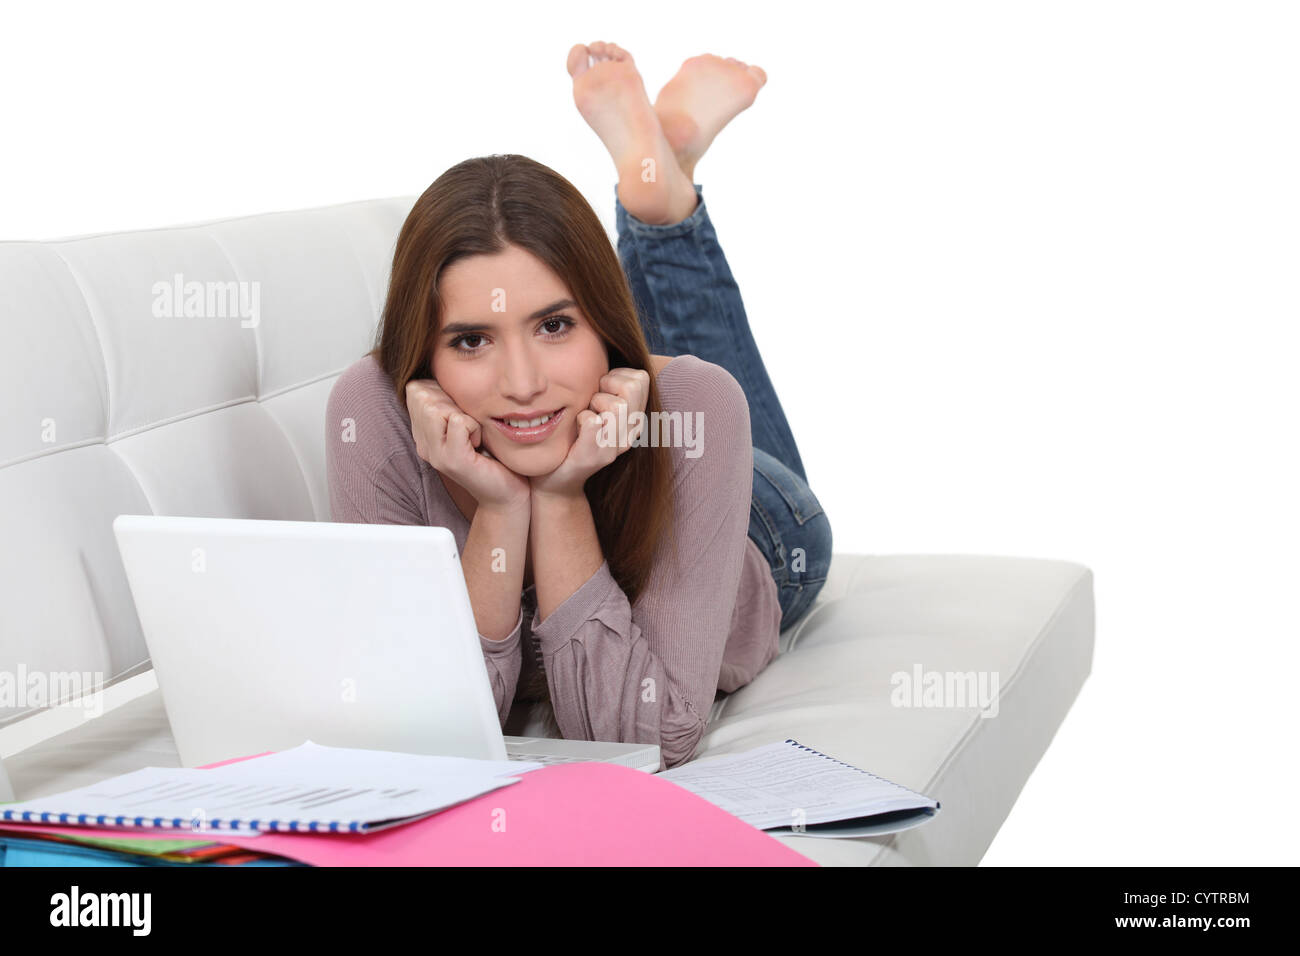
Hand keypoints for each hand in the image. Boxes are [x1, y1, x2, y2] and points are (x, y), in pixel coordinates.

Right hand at [405, 378, 530, 512]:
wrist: (507, 492)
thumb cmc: (492, 454)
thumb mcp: (469, 421)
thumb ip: (453, 400)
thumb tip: (446, 371)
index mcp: (424, 433)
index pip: (415, 388)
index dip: (441, 390)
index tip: (461, 413)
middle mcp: (424, 444)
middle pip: (423, 395)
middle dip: (452, 401)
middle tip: (470, 426)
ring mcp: (436, 454)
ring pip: (436, 407)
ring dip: (464, 414)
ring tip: (474, 435)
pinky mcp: (453, 461)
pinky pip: (458, 422)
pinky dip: (475, 427)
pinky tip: (479, 443)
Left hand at [529, 367, 649, 498]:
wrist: (555, 479)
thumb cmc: (571, 435)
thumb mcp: (594, 406)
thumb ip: (606, 385)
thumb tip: (607, 347)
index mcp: (634, 418)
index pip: (641, 377)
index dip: (617, 375)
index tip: (601, 388)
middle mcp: (631, 433)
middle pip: (633, 387)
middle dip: (607, 385)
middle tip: (592, 401)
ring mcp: (615, 447)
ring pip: (617, 405)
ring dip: (593, 403)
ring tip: (585, 416)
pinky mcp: (594, 457)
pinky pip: (593, 421)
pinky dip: (581, 419)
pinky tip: (576, 429)